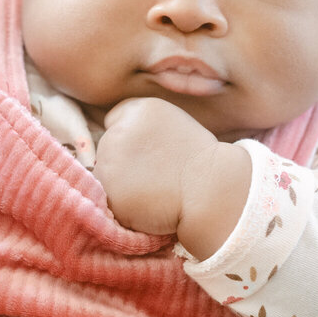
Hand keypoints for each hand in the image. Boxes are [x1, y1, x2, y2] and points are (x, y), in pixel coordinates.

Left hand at [94, 97, 249, 256]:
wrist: (213, 192)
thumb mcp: (177, 126)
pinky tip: (147, 206)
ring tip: (153, 191)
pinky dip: (122, 206)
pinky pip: (108, 201)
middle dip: (123, 163)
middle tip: (155, 175)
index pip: (115, 121)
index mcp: (139, 110)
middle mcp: (119, 131)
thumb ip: (147, 128)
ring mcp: (110, 161)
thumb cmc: (203, 164)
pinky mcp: (108, 190)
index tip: (149, 153)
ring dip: (120, 186)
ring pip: (104, 176)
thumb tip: (127, 144)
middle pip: (107, 149)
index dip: (131, 140)